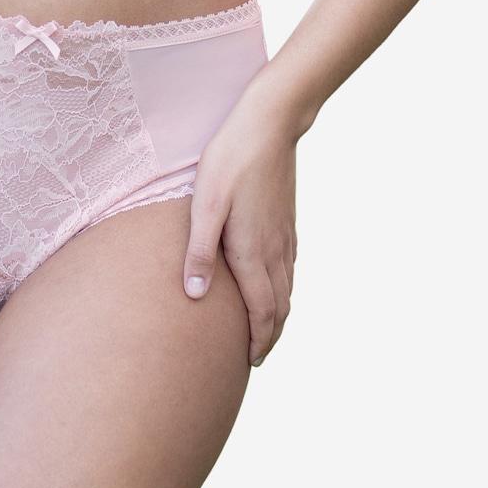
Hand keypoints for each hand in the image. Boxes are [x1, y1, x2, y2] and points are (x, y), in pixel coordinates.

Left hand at [183, 85, 298, 365]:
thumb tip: (195, 295)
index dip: (257, 341)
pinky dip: (285, 292)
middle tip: (256, 359)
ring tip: (265, 333)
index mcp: (253, 251)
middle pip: (280, 308)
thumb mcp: (204, 205)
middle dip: (270, 337)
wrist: (269, 124)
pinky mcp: (288, 222)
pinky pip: (291, 270)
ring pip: (288, 290)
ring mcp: (285, 236)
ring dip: (279, 317)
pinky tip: (276, 290)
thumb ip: (199, 251)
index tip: (249, 364)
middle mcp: (275, 250)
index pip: (261, 311)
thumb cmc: (230, 160)